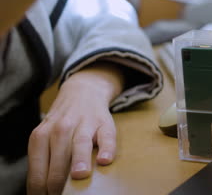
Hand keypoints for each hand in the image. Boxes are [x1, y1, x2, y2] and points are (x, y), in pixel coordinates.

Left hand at [27, 62, 123, 194]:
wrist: (82, 92)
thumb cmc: (62, 123)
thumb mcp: (46, 137)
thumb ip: (46, 160)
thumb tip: (45, 190)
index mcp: (41, 136)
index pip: (38, 169)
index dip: (41, 188)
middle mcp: (61, 128)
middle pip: (57, 158)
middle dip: (58, 180)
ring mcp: (84, 124)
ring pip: (80, 144)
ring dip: (79, 160)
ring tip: (79, 175)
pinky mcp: (104, 123)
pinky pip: (107, 137)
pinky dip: (107, 148)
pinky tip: (105, 160)